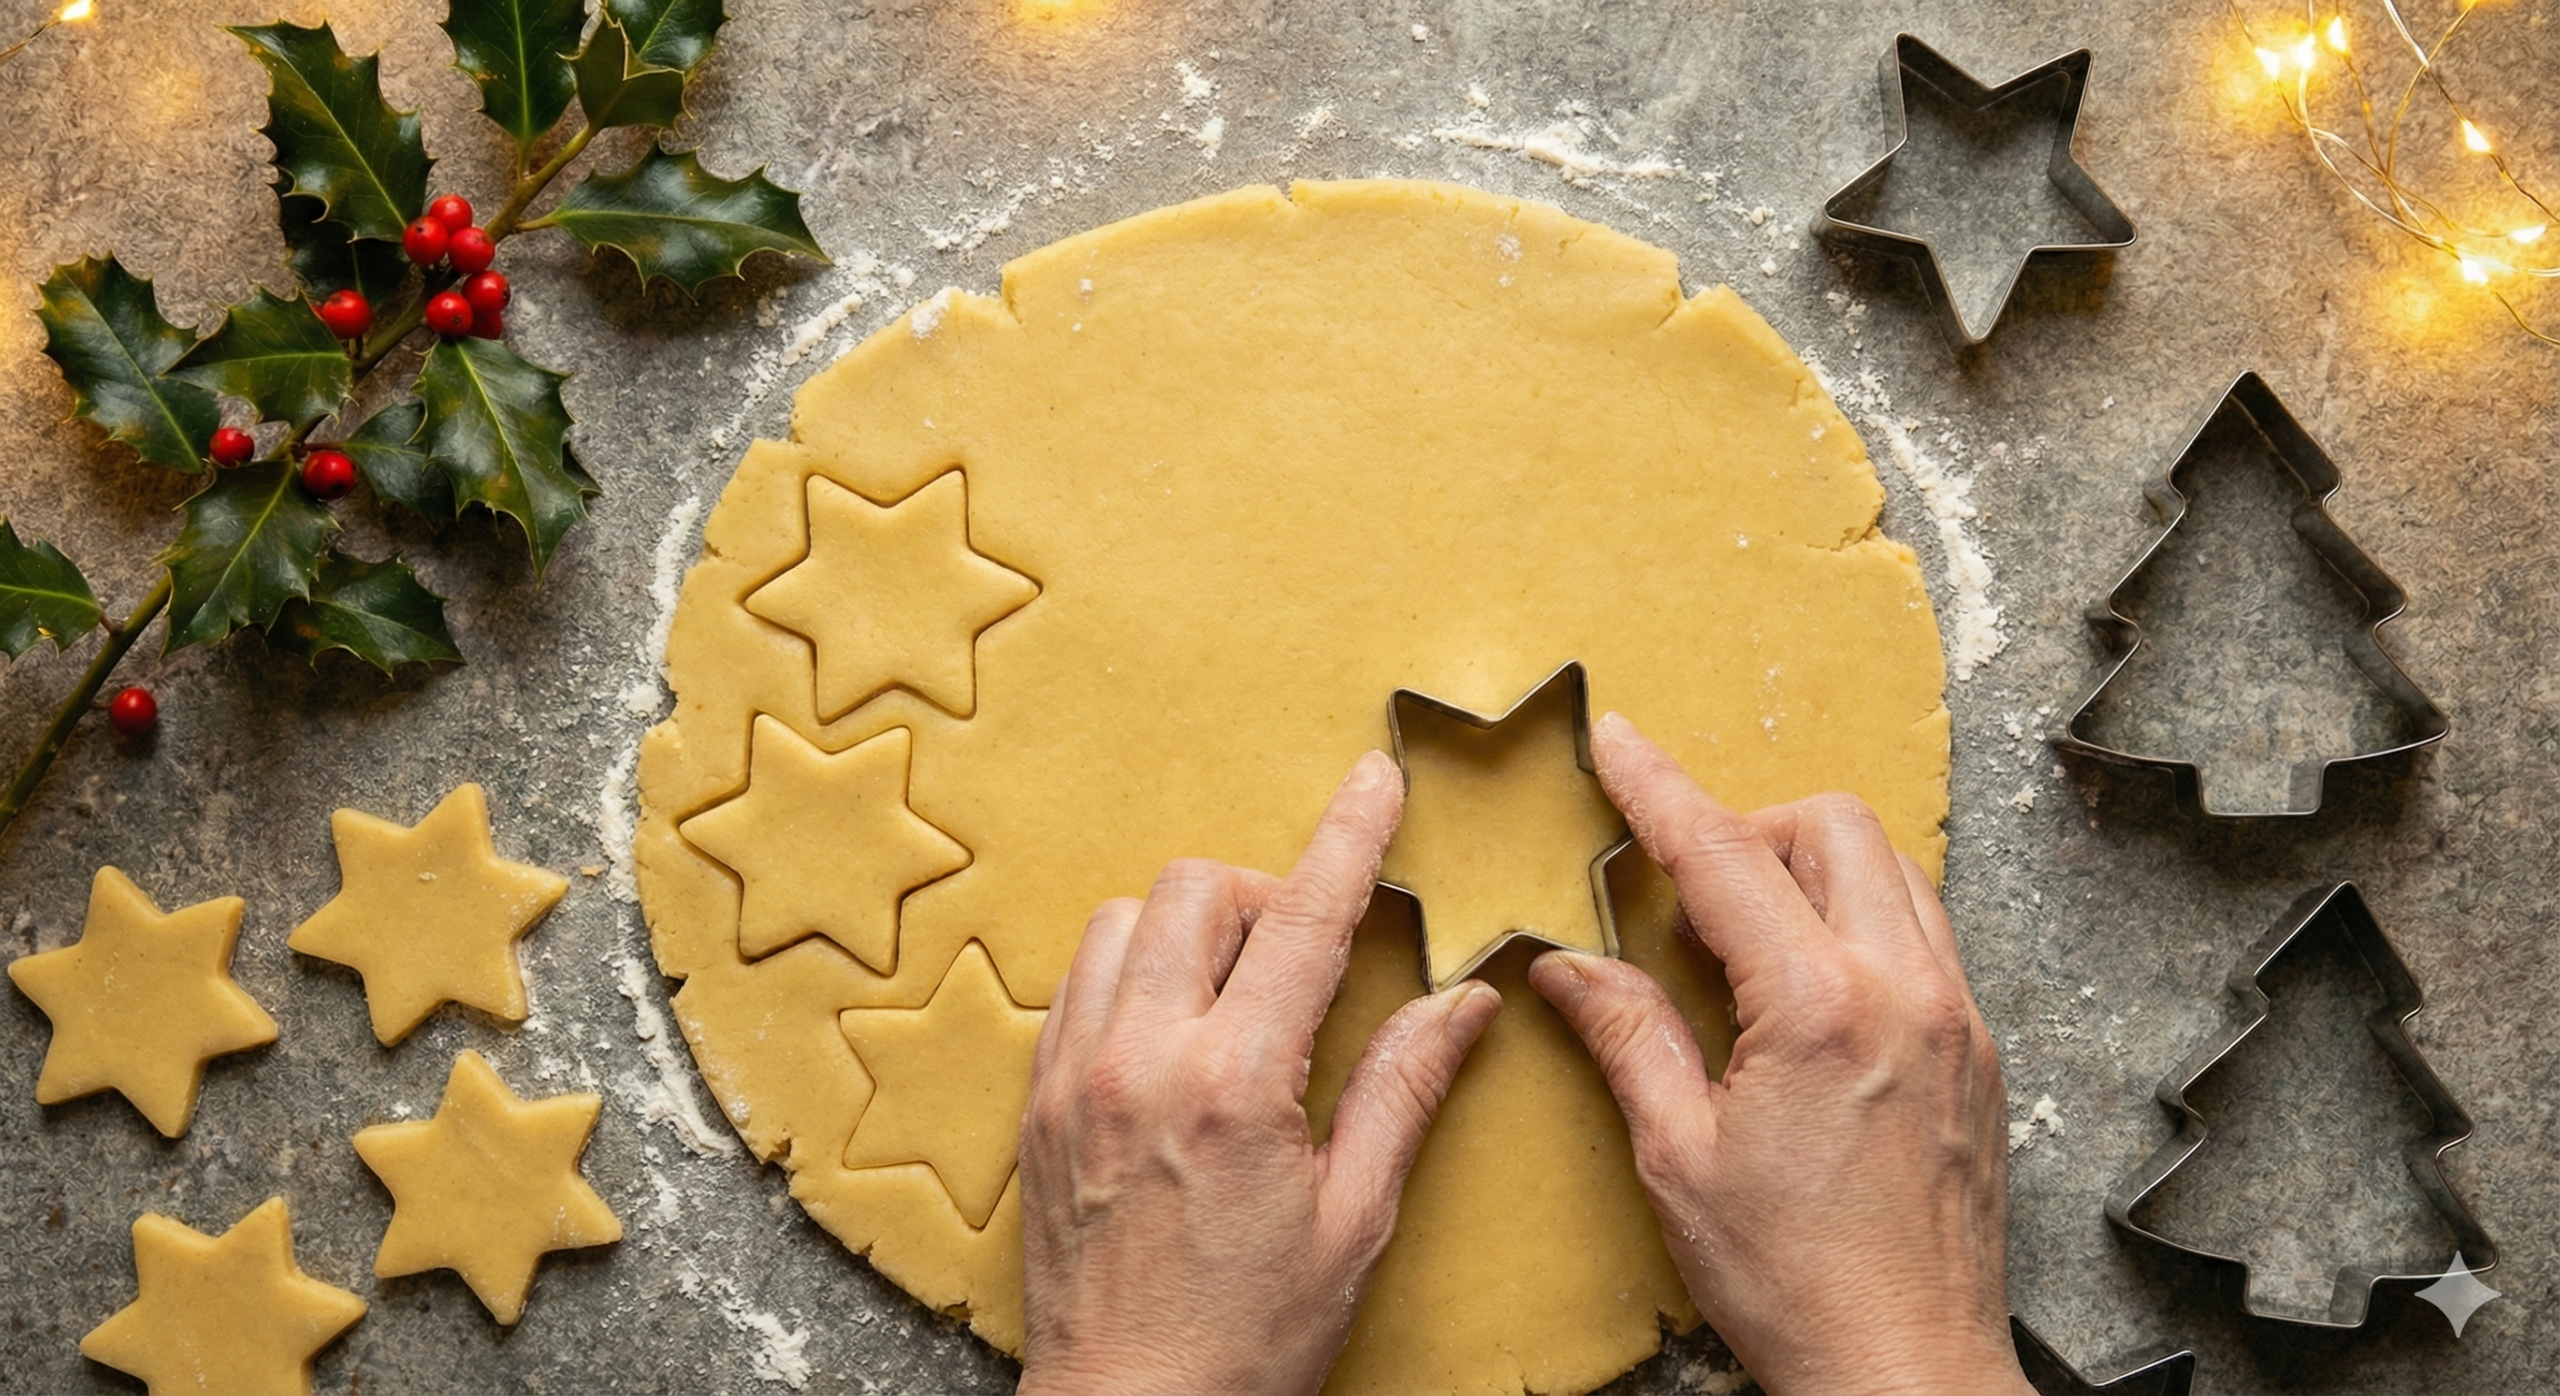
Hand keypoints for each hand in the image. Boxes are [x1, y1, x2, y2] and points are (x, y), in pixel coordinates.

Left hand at [1018, 751, 1503, 1395]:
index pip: (1301, 918)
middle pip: (1193, 891)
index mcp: (1232, 1082)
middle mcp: (1139, 1058)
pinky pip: (1074, 987)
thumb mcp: (1353, 1217)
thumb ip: (1403, 1087)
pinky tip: (1171, 1034)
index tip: (1376, 778)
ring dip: (1185, 930)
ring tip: (1234, 996)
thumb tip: (1464, 997)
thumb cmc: (1249, 1335)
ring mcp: (1073, 1078)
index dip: (1348, 836)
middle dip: (1261, 894)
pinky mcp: (1035, 1107)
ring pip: (1120, 924)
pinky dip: (1128, 977)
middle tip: (1305, 956)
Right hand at [1529, 714, 2028, 1395]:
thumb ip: (1628, 1034)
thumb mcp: (1679, 1156)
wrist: (1905, 1369)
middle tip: (1680, 890)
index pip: (1725, 854)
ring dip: (1809, 868)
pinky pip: (1922, 931)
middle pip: (1831, 826)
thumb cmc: (1794, 1283)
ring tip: (1741, 938)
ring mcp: (1956, 1016)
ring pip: (1890, 868)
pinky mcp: (1977, 1051)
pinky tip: (1805, 987)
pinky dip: (1857, 919)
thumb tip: (1569, 963)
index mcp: (1821, 1008)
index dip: (1658, 788)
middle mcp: (1906, 990)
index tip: (1617, 742)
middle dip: (1748, 826)